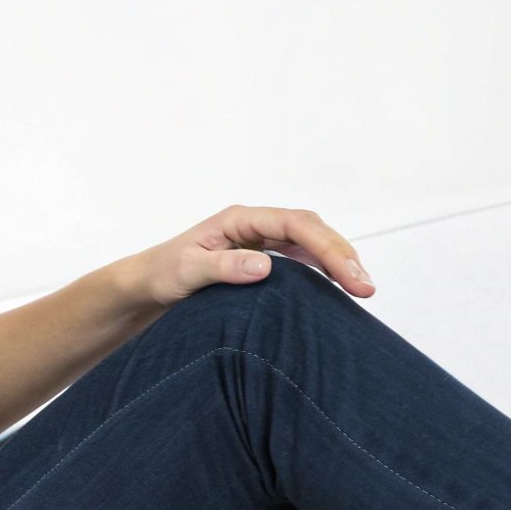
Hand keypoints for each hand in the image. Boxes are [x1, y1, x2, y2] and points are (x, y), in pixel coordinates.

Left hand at [128, 205, 374, 307]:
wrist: (145, 286)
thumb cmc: (161, 274)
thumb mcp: (187, 271)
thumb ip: (223, 267)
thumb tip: (266, 265)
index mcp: (239, 220)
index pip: (295, 224)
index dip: (327, 246)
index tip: (349, 275)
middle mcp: (254, 226)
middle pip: (311, 230)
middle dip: (342, 254)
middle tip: (365, 288)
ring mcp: (260, 241)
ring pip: (310, 243)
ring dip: (337, 262)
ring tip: (361, 290)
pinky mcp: (261, 259)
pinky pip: (300, 259)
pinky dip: (321, 271)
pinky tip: (336, 289)